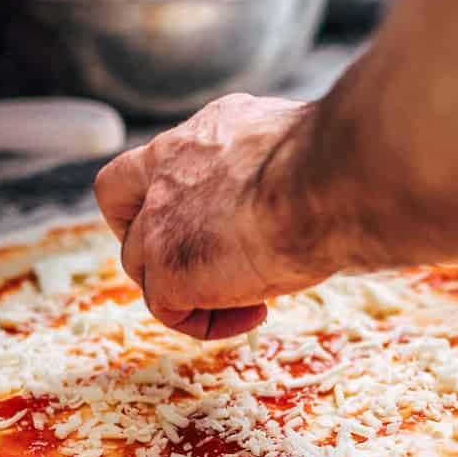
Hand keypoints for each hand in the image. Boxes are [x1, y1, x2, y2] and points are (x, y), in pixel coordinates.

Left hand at [94, 95, 328, 339]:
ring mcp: (160, 220)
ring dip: (189, 288)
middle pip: (121, 206)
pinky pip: (167, 309)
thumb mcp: (293, 151)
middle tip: (200, 265)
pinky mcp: (167, 267)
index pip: (151, 159)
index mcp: (203, 135)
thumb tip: (294, 190)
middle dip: (151, 239)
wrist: (329, 182)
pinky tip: (256, 312)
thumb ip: (270, 170)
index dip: (156, 194)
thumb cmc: (336, 165)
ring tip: (253, 296)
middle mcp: (168, 169)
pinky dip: (207, 321)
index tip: (197, 217)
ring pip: (142, 264)